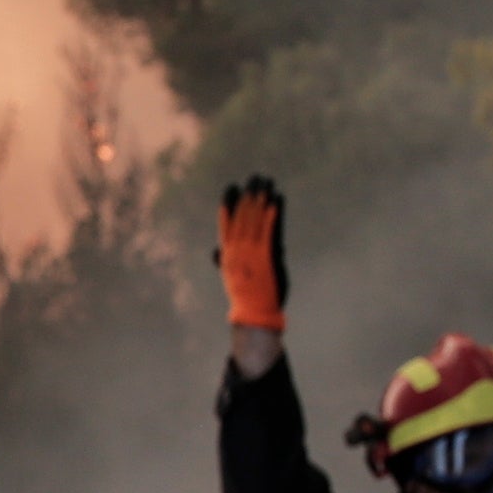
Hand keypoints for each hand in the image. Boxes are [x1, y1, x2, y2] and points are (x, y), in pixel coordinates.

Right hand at [218, 175, 286, 378]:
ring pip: (256, 220)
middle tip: (254, 178)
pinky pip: (270, 231)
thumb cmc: (244, 297)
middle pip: (242, 217)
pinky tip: (277, 200)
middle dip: (248, 196)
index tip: (230, 188)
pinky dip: (273, 215)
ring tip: (266, 183)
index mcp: (228, 255)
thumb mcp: (231, 276)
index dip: (228, 205)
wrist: (254, 315)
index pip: (226, 225)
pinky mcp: (268, 256)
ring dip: (261, 199)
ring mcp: (252, 253)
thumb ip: (224, 260)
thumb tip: (215, 249)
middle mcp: (238, 251)